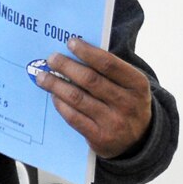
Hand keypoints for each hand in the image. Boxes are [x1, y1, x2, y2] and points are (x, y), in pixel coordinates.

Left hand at [29, 37, 152, 157]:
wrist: (139, 141)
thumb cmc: (128, 104)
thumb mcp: (130, 86)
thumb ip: (111, 71)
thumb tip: (75, 53)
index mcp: (138, 85)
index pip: (109, 64)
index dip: (87, 52)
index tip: (71, 42)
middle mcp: (127, 104)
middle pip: (90, 80)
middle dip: (67, 66)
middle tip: (52, 59)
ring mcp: (114, 123)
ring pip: (78, 98)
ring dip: (56, 85)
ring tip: (43, 77)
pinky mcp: (100, 138)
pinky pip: (74, 117)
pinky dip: (61, 104)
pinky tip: (54, 96)